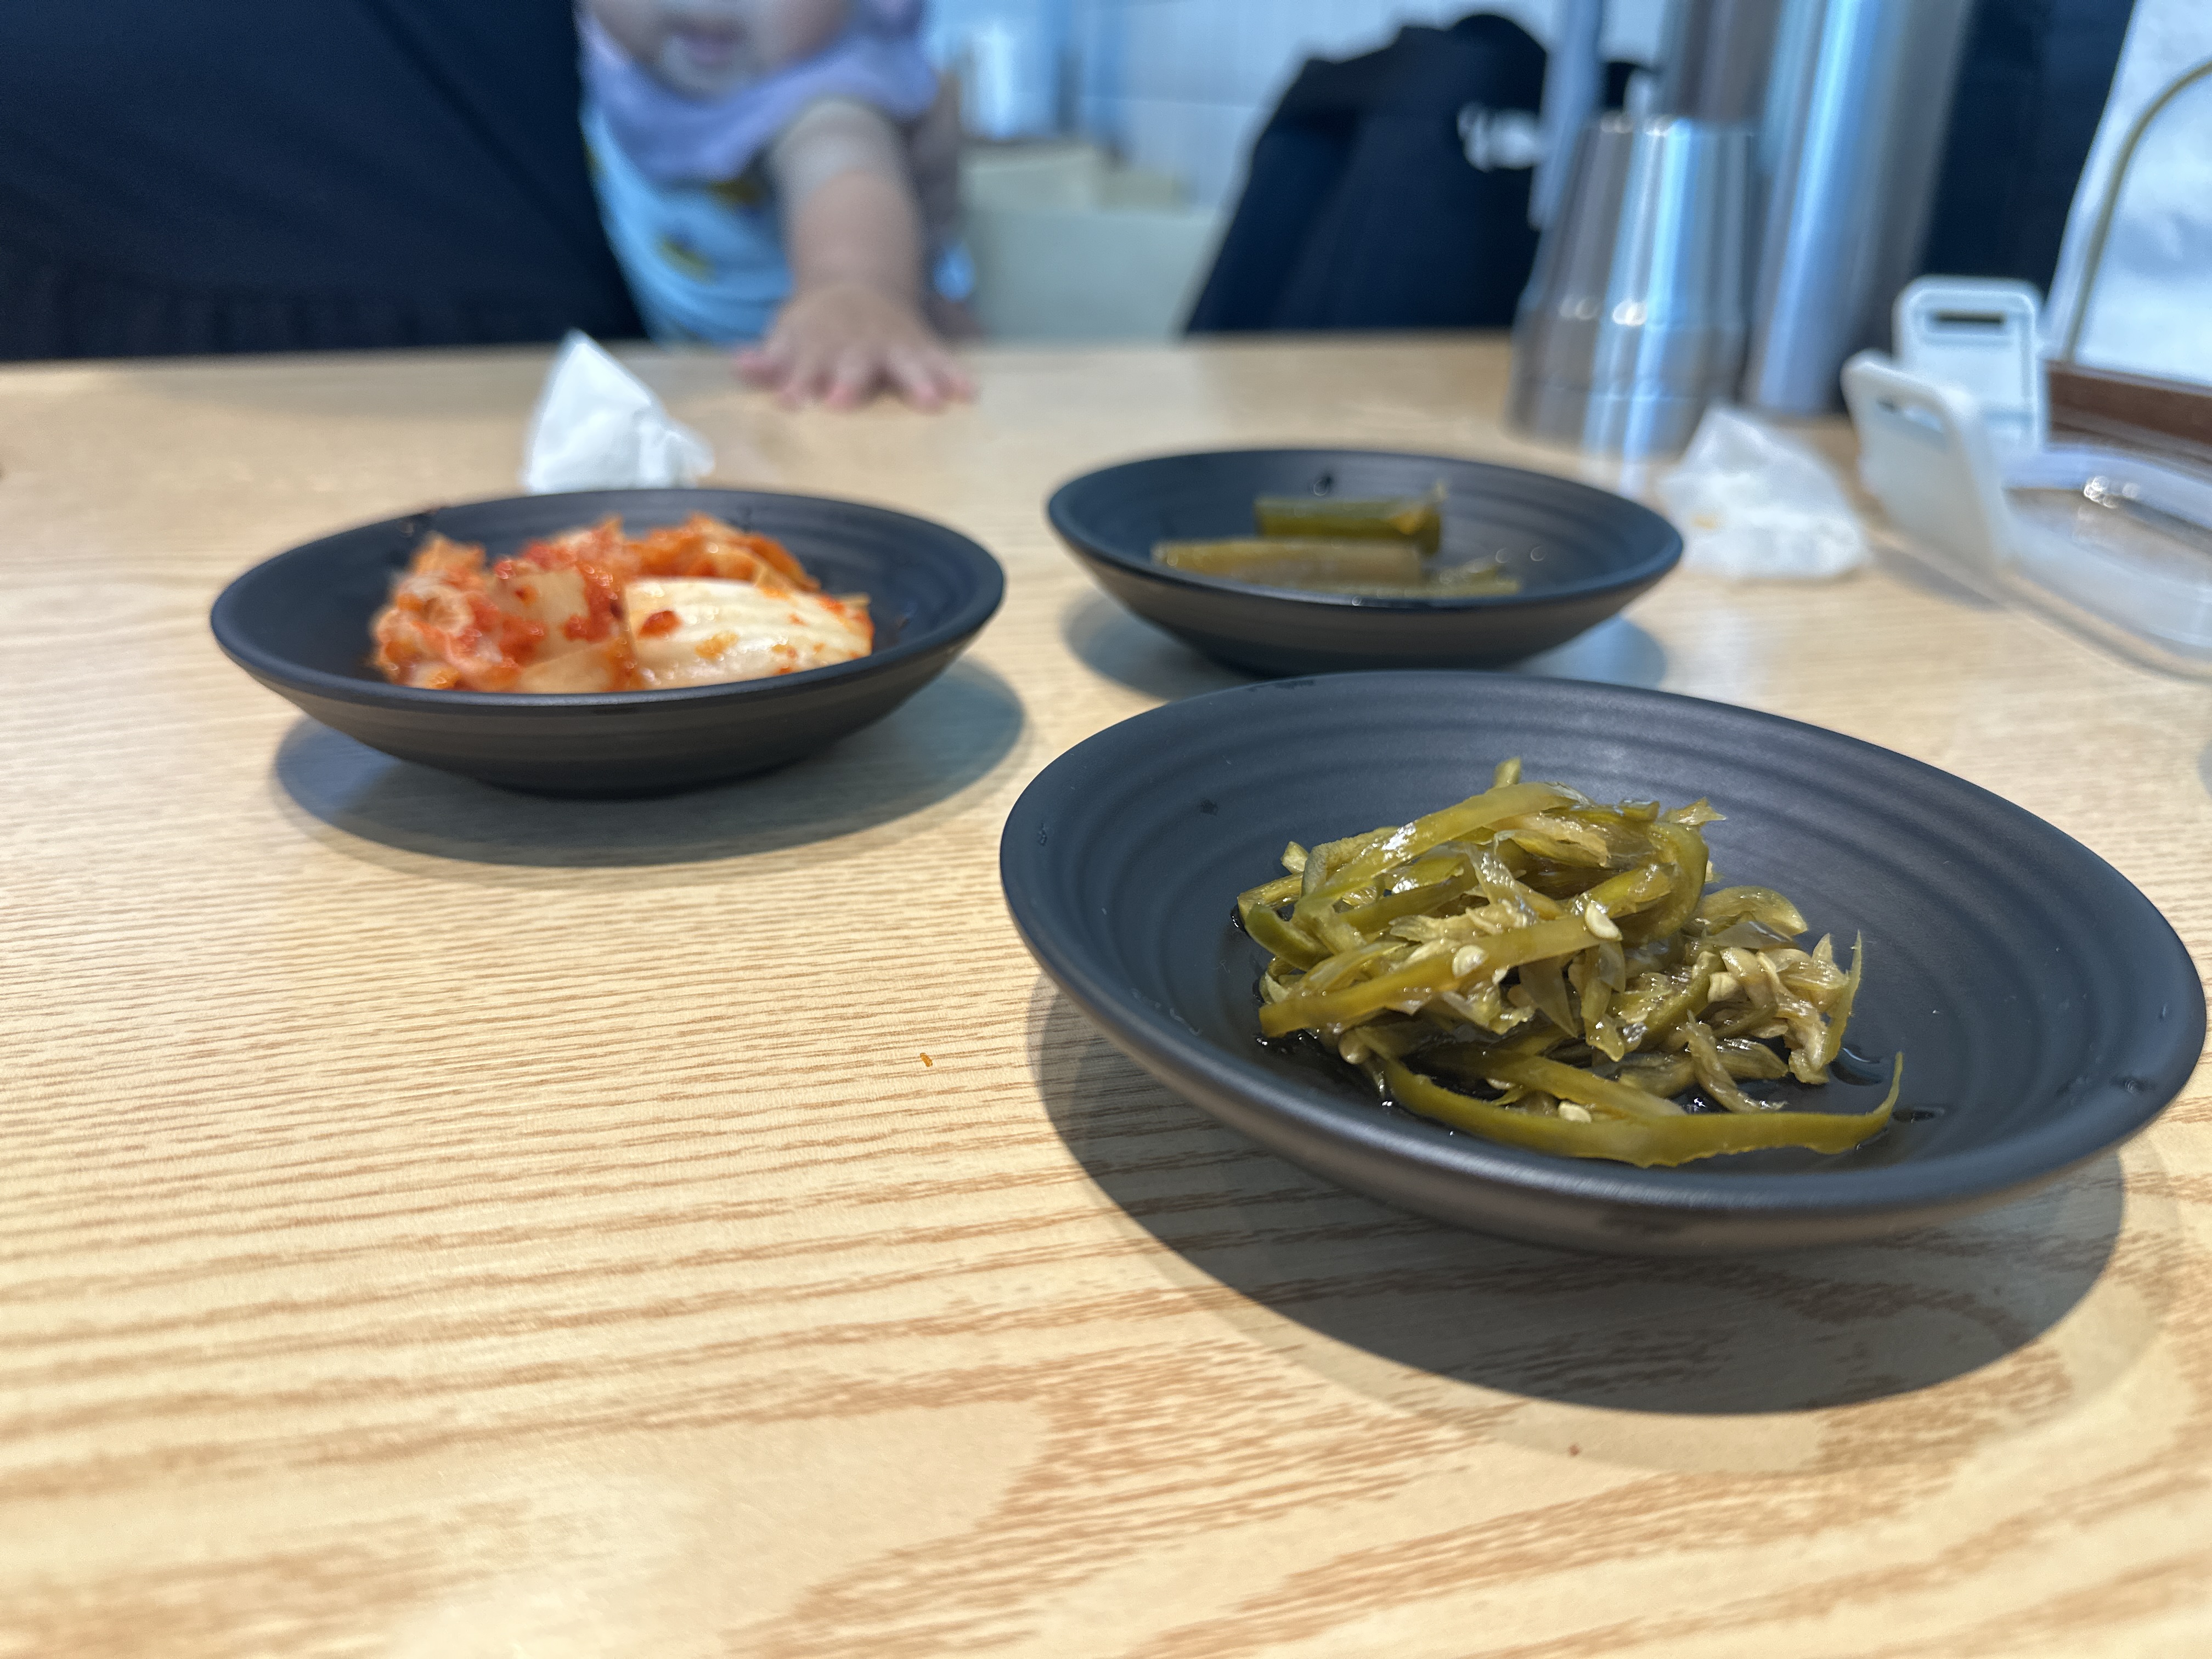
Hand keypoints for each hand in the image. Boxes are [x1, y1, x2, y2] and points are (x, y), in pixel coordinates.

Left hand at [735, 280, 974, 410]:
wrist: (857, 283)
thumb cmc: (817, 327)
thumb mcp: (788, 335)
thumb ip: (769, 359)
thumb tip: (743, 366)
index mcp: (821, 342)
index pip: (806, 361)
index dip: (798, 379)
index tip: (791, 399)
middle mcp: (858, 343)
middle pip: (855, 363)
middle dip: (851, 382)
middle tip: (843, 402)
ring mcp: (893, 344)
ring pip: (905, 362)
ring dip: (917, 379)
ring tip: (930, 401)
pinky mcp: (922, 347)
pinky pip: (942, 360)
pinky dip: (955, 374)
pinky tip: (970, 391)